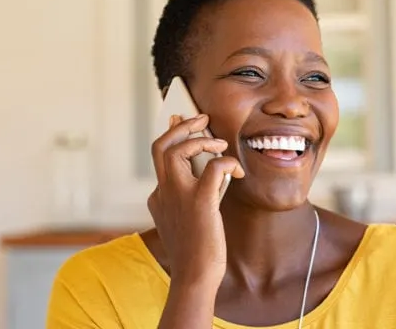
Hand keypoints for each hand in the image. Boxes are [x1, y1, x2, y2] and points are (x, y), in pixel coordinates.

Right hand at [147, 114, 244, 286]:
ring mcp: (178, 195)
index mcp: (158, 197)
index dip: (171, 136)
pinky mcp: (200, 201)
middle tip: (201, 118)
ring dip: (200, 139)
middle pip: (160, 145)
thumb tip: (208, 172)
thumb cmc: (196, 252)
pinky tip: (237, 172)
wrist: (194, 277)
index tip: (179, 122)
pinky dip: (227, 162)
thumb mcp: (185, 220)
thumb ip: (189, 197)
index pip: (159, 157)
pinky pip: (213, 167)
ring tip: (219, 144)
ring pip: (177, 149)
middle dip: (180, 126)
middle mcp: (163, 192)